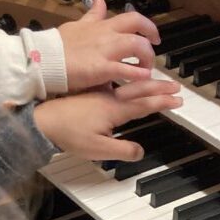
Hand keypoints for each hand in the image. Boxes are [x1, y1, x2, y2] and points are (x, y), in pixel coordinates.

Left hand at [34, 80, 181, 160]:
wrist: (41, 121)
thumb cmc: (68, 134)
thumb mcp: (98, 149)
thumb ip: (122, 150)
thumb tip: (140, 152)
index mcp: (114, 108)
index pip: (145, 103)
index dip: (163, 101)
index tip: (177, 99)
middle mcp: (108, 96)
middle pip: (140, 88)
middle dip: (159, 86)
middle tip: (175, 85)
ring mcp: (99, 91)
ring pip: (126, 80)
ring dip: (144, 76)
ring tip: (155, 73)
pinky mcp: (90, 90)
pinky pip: (113, 78)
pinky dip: (124, 72)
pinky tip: (124, 68)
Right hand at [58, 0, 159, 90]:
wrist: (43, 58)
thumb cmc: (58, 45)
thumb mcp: (78, 24)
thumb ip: (93, 14)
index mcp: (103, 26)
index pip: (132, 17)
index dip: (148, 26)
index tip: (153, 37)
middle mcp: (107, 35)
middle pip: (139, 28)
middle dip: (151, 40)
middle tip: (153, 55)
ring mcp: (105, 51)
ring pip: (137, 46)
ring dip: (147, 59)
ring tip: (145, 71)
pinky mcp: (101, 68)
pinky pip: (126, 69)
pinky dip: (139, 74)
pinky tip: (142, 79)